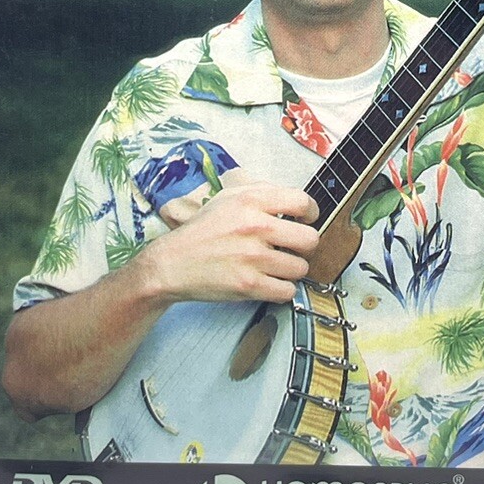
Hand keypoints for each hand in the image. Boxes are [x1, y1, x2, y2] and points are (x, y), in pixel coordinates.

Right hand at [141, 174, 319, 305]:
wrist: (172, 264)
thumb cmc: (201, 232)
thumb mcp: (227, 198)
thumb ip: (261, 192)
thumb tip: (293, 200)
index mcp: (251, 201)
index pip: (303, 202)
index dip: (310, 213)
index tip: (306, 220)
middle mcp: (255, 226)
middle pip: (310, 239)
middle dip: (304, 246)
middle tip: (293, 248)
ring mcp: (252, 257)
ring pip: (301, 268)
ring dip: (291, 270)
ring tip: (276, 266)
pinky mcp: (249, 285)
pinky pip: (287, 291)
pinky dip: (281, 289)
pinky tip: (269, 282)